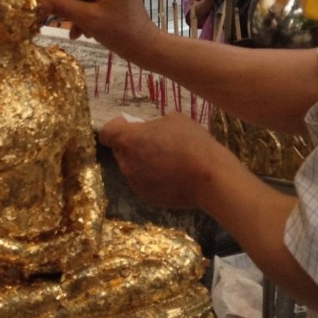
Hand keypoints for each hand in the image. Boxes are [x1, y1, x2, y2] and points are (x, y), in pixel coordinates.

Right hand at [42, 0, 157, 53]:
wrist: (145, 50)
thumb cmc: (121, 32)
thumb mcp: (90, 20)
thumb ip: (65, 8)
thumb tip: (42, 2)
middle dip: (72, 2)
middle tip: (68, 19)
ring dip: (77, 13)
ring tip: (76, 32)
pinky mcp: (113, 4)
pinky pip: (92, 4)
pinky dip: (85, 17)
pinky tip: (83, 33)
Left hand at [98, 114, 219, 209]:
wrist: (210, 178)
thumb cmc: (193, 142)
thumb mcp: (174, 120)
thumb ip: (154, 125)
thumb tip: (150, 133)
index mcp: (129, 140)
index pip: (107, 133)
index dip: (116, 127)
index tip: (130, 124)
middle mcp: (127, 163)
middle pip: (121, 151)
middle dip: (133, 145)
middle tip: (155, 142)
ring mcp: (136, 183)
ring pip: (133, 167)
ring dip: (144, 162)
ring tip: (168, 160)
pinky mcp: (148, 198)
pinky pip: (145, 182)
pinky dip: (154, 178)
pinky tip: (173, 175)